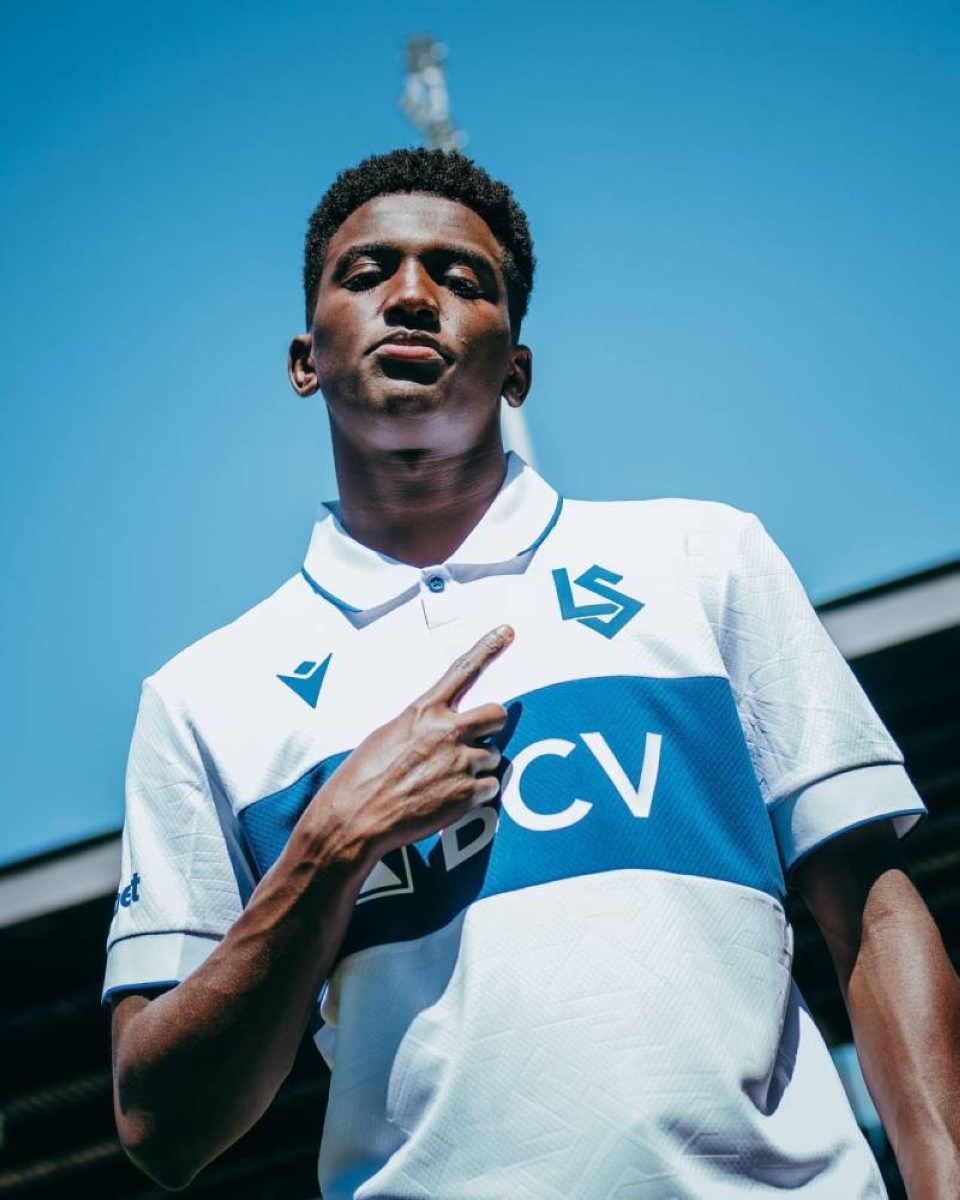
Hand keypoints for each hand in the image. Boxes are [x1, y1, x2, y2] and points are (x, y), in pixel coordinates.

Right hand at [314, 625, 513, 862]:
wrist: (356, 819)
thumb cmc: (363, 777)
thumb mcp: (388, 735)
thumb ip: (423, 726)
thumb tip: (443, 730)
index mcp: (425, 711)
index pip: (463, 670)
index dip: (489, 648)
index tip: (508, 631)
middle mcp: (448, 731)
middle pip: (497, 714)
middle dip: (491, 726)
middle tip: (475, 741)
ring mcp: (461, 762)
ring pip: (492, 756)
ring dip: (475, 768)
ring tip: (442, 782)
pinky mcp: (469, 793)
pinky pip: (490, 787)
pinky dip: (475, 795)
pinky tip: (446, 801)